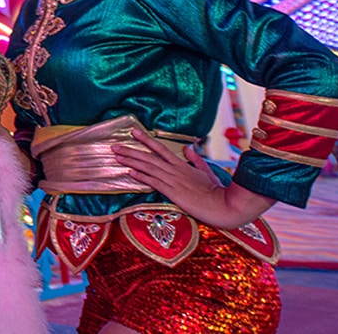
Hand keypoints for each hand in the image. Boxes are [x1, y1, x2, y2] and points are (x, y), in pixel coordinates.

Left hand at [113, 128, 275, 229]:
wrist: (224, 206)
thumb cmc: (216, 191)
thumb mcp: (206, 172)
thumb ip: (195, 159)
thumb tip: (188, 148)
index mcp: (182, 165)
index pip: (161, 149)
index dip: (146, 140)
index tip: (133, 132)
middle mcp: (175, 170)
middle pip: (149, 157)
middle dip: (131, 151)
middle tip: (114, 146)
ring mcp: (173, 181)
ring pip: (148, 167)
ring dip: (131, 161)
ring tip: (117, 156)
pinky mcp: (173, 193)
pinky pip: (154, 182)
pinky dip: (141, 176)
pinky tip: (130, 172)